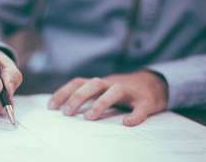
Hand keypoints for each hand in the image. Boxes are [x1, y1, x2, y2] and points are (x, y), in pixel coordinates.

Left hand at [48, 71, 167, 125]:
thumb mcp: (102, 90)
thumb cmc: (122, 91)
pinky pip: (141, 107)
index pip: (78, 83)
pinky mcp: (146, 100)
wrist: (154, 84)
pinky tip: (127, 123)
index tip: (51, 107)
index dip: (63, 93)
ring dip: (101, 103)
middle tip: (67, 113)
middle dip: (78, 97)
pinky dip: (135, 115)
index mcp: (100, 83)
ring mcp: (130, 91)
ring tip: (89, 117)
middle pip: (93, 84)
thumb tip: (63, 108)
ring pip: (115, 91)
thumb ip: (87, 96)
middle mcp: (112, 83)